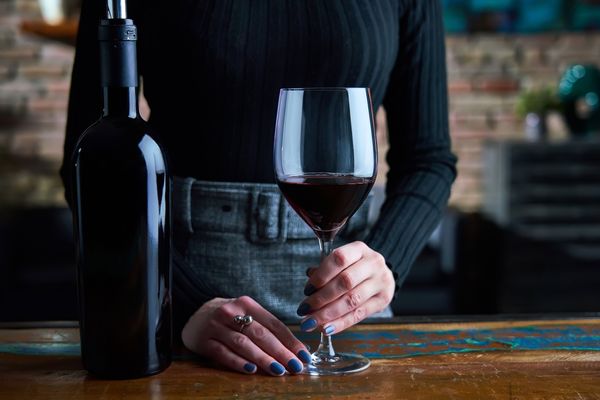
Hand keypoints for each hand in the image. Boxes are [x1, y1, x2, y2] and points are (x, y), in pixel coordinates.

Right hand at [181, 296, 311, 375]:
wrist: (194, 313)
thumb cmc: (229, 318)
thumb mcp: (246, 314)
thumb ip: (267, 328)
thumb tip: (294, 349)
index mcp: (247, 304)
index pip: (274, 324)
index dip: (290, 340)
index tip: (304, 355)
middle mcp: (231, 313)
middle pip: (260, 334)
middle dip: (280, 352)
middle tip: (295, 366)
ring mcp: (216, 326)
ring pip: (243, 344)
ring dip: (263, 358)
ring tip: (278, 370)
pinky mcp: (204, 341)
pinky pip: (223, 353)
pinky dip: (238, 362)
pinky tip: (251, 369)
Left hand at [297, 241, 394, 334]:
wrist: (381, 276)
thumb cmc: (355, 269)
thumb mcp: (342, 263)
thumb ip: (325, 271)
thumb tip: (309, 284)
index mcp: (359, 249)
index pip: (339, 259)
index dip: (321, 275)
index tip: (306, 290)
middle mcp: (373, 263)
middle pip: (345, 282)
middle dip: (321, 298)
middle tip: (304, 309)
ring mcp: (381, 281)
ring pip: (352, 300)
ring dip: (328, 313)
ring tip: (311, 322)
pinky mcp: (384, 300)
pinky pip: (359, 315)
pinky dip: (340, 323)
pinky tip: (325, 329)